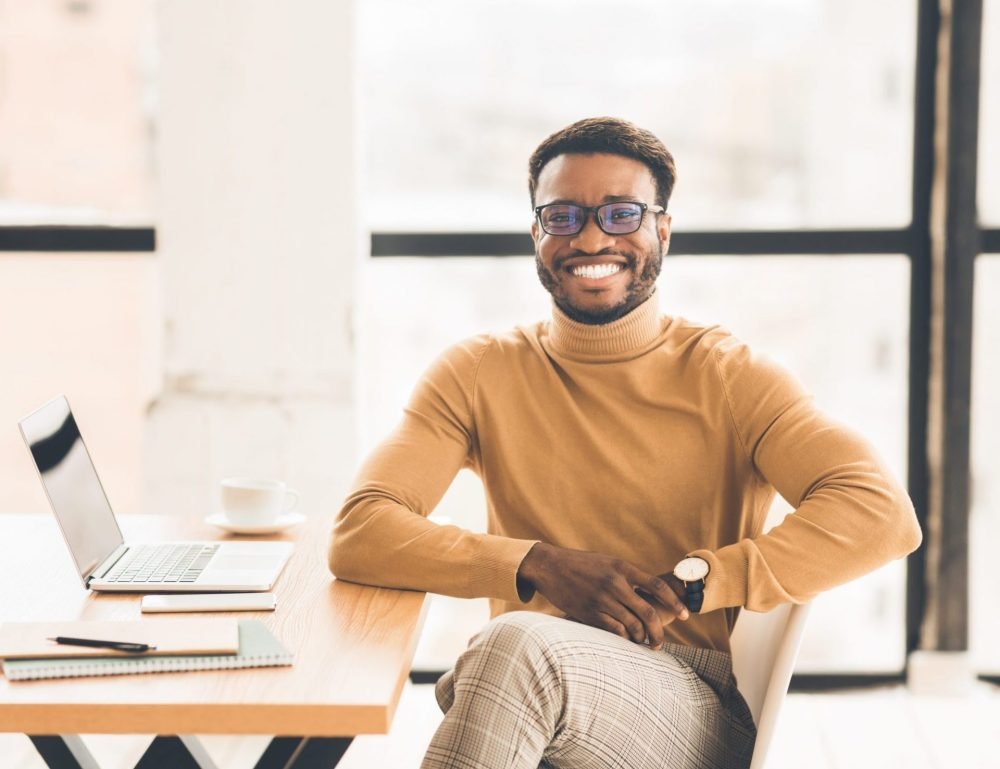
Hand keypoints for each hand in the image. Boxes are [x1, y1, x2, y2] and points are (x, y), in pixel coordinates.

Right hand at [516, 542, 688, 649]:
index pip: (657, 586)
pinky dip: (624, 638)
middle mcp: (615, 583)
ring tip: (643, 642)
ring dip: (641, 637)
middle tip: (661, 641)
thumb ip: (626, 577)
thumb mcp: (607, 563)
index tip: (685, 614)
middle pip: (647, 612)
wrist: (549, 566)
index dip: (674, 602)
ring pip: (632, 625)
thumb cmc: (580, 564)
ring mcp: (602, 599)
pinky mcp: (589, 612)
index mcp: (622, 567)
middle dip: (659, 630)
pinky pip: (615, 631)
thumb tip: (648, 594)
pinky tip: (626, 640)